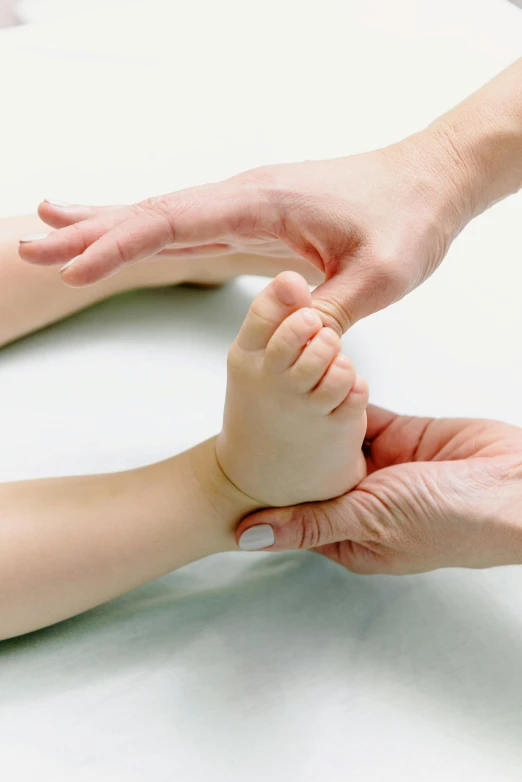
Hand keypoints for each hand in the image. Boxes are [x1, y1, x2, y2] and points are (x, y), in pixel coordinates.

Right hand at [19, 127, 469, 333]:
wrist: (429, 181)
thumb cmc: (409, 219)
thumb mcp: (382, 277)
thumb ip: (329, 310)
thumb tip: (287, 341)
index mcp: (265, 204)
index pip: (176, 222)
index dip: (121, 244)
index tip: (76, 265)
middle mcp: (246, 197)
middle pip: (153, 213)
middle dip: (91, 233)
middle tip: (30, 246)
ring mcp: (247, 205)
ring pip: (164, 216)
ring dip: (108, 228)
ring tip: (54, 234)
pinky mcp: (255, 218)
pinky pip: (190, 225)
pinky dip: (149, 231)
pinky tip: (126, 233)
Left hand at [236, 406, 521, 573]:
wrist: (514, 486)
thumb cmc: (450, 521)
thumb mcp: (370, 522)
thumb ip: (311, 523)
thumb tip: (249, 537)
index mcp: (351, 537)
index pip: (298, 514)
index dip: (271, 492)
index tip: (238, 469)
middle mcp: (363, 502)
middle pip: (314, 474)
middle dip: (290, 451)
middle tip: (251, 424)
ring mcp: (382, 467)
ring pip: (335, 440)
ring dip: (314, 420)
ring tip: (278, 396)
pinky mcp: (400, 435)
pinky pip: (361, 416)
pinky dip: (344, 401)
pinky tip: (318, 385)